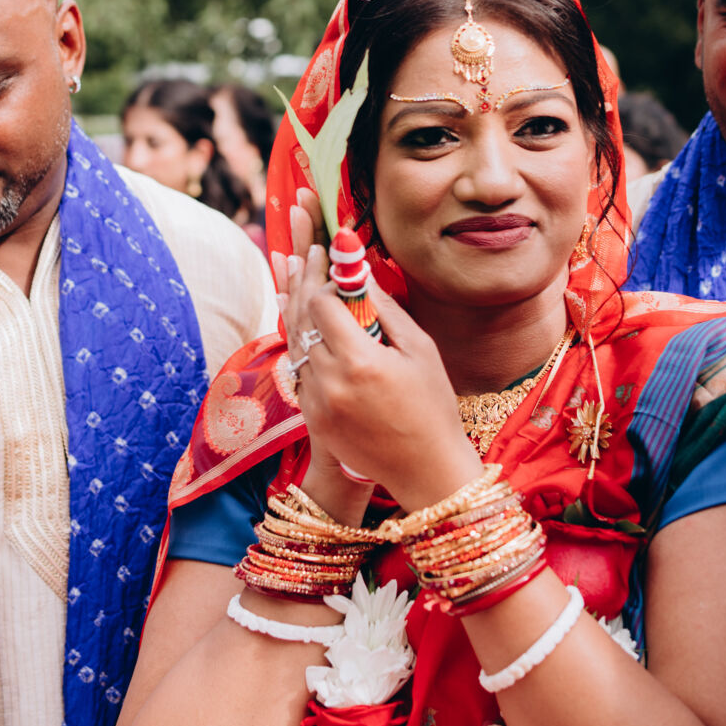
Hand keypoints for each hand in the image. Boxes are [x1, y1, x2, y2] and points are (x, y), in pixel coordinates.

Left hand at [290, 252, 483, 513]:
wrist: (425, 469)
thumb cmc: (433, 406)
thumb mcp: (420, 350)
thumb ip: (386, 310)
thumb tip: (361, 275)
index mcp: (359, 361)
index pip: (322, 304)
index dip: (324, 280)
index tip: (328, 261)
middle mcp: (330, 381)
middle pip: (302, 321)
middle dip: (304, 287)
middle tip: (302, 256)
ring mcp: (317, 403)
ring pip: (296, 347)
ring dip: (297, 315)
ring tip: (292, 279)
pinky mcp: (313, 419)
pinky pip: (299, 373)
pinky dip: (301, 348)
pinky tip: (299, 325)